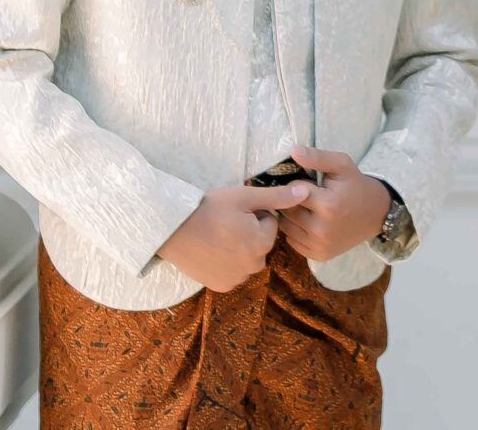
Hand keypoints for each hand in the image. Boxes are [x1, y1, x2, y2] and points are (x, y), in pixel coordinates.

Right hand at [156, 181, 311, 291]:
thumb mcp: (243, 196)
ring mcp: (237, 278)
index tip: (237, 210)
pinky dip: (226, 262)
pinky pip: (233, 272)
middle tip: (227, 221)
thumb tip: (306, 192)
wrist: (171, 230)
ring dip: (239, 247)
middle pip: (260, 243)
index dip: (256, 213)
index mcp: (261, 243)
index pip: (270, 224)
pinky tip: (212, 249)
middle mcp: (253, 265)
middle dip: (249, 232)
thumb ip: (277, 197)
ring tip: (217, 234)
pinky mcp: (221, 286)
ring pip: (247, 258)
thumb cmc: (209, 208)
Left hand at [276, 145, 390, 260]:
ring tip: (304, 206)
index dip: (296, 183)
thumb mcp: (341, 164)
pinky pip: (292, 240)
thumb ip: (317, 157)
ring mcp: (320, 245)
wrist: (376, 214)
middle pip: (286, 210)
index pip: (292, 191)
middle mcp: (321, 230)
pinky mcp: (319, 255)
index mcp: (327, 205)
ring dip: (290, 215)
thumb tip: (292, 151)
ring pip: (286, 226)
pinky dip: (295, 230)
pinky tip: (307, 220)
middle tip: (303, 194)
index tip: (306, 181)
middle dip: (291, 199)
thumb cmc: (356, 185)